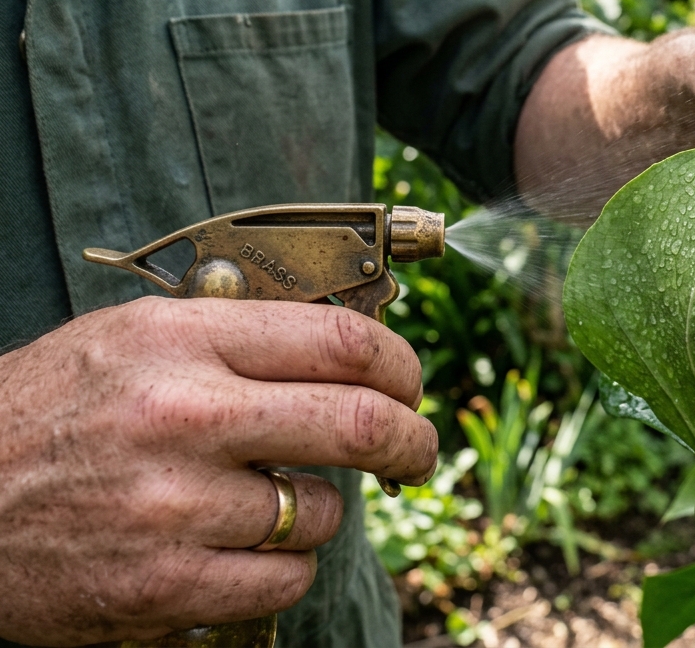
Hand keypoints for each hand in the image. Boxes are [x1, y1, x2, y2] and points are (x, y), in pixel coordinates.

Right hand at [0, 297, 436, 645]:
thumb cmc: (46, 414)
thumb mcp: (133, 339)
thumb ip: (237, 340)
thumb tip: (355, 352)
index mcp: (180, 340)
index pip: (341, 340)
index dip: (401, 364)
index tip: (409, 386)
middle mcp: (183, 416)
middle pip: (360, 424)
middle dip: (411, 442)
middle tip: (416, 451)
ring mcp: (174, 507)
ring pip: (323, 513)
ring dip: (321, 511)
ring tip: (273, 502)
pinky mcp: (163, 587)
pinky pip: (284, 579)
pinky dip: (284, 567)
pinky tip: (244, 547)